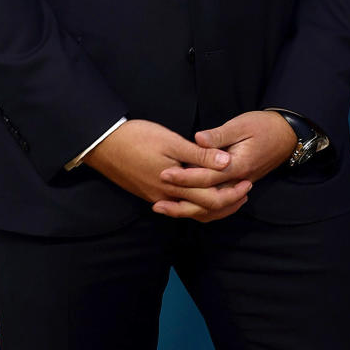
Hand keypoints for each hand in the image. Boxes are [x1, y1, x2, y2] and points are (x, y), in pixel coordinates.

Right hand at [85, 119, 253, 219]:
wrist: (102, 145)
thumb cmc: (137, 138)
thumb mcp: (171, 141)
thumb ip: (200, 155)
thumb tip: (227, 162)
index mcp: (176, 185)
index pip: (212, 200)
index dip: (232, 194)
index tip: (247, 181)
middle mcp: (167, 197)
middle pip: (204, 210)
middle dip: (227, 203)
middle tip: (244, 191)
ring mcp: (157, 197)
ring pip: (190, 211)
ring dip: (211, 206)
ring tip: (228, 195)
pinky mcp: (149, 193)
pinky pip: (178, 206)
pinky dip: (194, 204)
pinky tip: (200, 195)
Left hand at [157, 109, 297, 218]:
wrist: (287, 135)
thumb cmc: (263, 126)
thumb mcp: (241, 125)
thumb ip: (219, 136)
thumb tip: (197, 139)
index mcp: (239, 166)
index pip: (207, 177)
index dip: (184, 177)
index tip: (164, 174)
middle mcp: (239, 181)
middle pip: (208, 199)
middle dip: (182, 202)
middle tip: (157, 202)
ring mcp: (240, 186)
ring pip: (213, 207)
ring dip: (190, 209)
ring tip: (166, 207)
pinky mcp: (238, 186)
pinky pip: (219, 203)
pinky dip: (201, 207)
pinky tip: (185, 204)